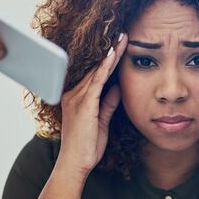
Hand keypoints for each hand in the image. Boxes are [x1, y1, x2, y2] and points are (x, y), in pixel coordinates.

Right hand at [56, 34, 126, 177]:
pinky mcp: (83, 104)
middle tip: (124, 34)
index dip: (108, 60)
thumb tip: (117, 88)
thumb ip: (108, 104)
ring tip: (123, 38)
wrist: (74, 164)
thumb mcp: (101, 122)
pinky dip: (106, 67)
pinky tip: (114, 55)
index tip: (120, 46)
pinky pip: (97, 81)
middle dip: (111, 51)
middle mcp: (73, 94)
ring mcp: (77, 98)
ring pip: (96, 71)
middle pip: (95, 68)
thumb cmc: (86, 147)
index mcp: (76, 98)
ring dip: (111, 54)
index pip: (95, 74)